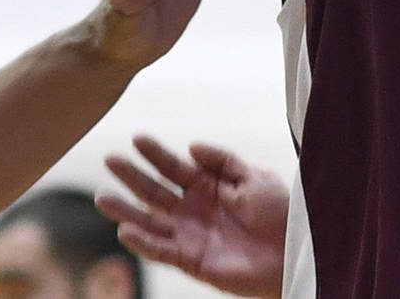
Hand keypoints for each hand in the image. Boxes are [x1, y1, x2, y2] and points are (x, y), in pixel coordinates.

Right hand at [97, 135, 289, 297]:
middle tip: (110, 160)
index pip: (174, 166)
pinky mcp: (192, 260)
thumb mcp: (253, 176)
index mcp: (207, 185)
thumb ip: (222, 160)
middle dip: (132, 176)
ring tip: (103, 198)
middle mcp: (193, 209)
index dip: (156, 153)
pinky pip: (162, 251)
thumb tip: (190, 146)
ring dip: (126, 211)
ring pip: (150, 221)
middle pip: (155, 190)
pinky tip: (125, 230)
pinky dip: (143, 242)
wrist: (296, 249)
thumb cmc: (280, 211)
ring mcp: (190, 235)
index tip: (137, 139)